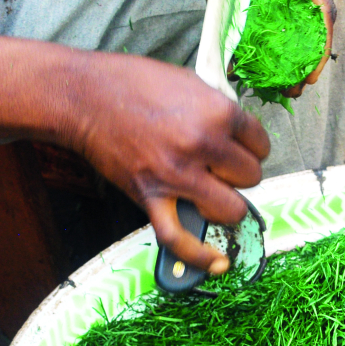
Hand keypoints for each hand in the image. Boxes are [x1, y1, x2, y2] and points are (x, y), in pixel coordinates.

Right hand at [65, 52, 270, 272]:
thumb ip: (218, 108)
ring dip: (227, 204)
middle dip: (239, 173)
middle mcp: (203, 145)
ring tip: (214, 193)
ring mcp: (177, 175)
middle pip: (251, 177)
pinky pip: (179, 238)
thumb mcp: (189, 82)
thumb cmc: (134, 82)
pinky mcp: (150, 197)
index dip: (252, 146)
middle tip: (222, 166)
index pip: (261, 144)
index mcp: (218, 112)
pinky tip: (217, 263)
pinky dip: (198, 256)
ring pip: (232, 209)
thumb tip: (237, 131)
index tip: (239, 147)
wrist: (84, 95)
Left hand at [96, 0, 335, 93]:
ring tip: (283, 80)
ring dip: (292, 47)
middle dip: (306, 53)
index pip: (321, 3)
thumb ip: (230, 18)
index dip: (318, 46)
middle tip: (296, 86)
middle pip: (315, 12)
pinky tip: (265, 60)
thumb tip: (235, 64)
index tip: (309, 76)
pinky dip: (275, 33)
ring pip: (299, 13)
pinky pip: (281, 7)